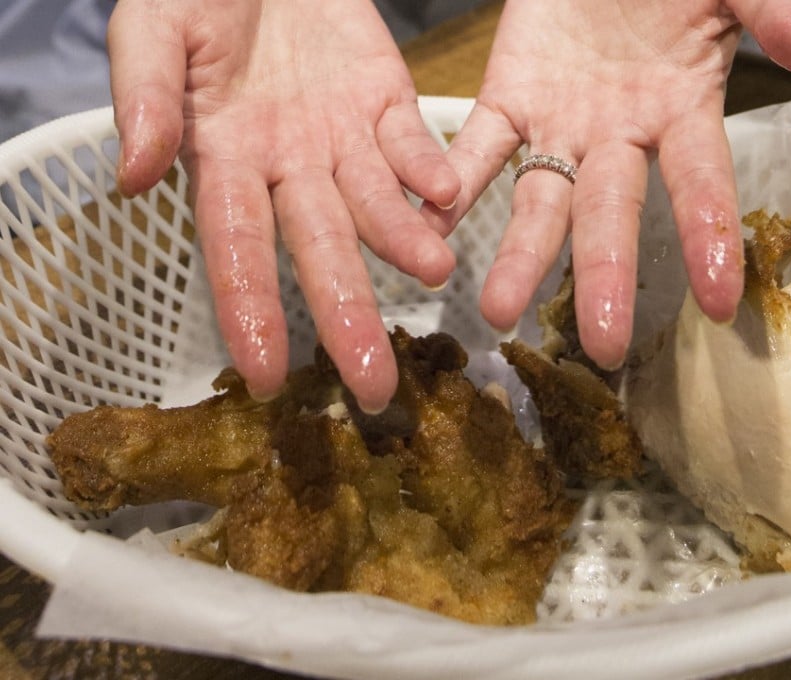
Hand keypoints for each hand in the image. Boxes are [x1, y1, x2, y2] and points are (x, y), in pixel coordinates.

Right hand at [108, 0, 460, 411]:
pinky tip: (444, 199)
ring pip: (376, 206)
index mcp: (224, 159)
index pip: (237, 249)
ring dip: (402, 241)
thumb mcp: (153, 27)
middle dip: (346, 315)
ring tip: (431, 271)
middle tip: (375, 387)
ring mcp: (343, 139)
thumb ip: (145, 95)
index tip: (267, 377)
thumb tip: (133, 177)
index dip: (251, 310)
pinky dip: (428, 170)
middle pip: (320, 251)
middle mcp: (289, 167)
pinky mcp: (387, 103)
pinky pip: (411, 144)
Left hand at [424, 0, 790, 369]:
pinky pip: (476, 147)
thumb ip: (770, 9)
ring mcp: (560, 123)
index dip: (710, 237)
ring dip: (521, 255)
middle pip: (612, 215)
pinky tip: (430, 229)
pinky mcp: (509, 97)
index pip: (701, 185)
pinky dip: (452, 187)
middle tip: (602, 344)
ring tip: (498, 309)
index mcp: (681, 110)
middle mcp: (619, 137)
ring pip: (539, 200)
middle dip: (605, 275)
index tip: (719, 304)